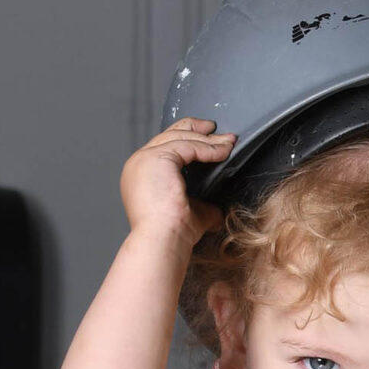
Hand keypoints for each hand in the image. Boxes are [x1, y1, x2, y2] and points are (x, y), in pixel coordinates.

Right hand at [119, 118, 233, 245]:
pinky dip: (207, 148)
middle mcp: (139, 162)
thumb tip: (217, 207)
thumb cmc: (174, 233)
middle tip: (217, 129)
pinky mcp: (156, 158)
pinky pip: (187, 146)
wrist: (164, 240)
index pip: (165, 147)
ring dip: (207, 139)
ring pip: (179, 138)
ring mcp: (145, 158)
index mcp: (143, 173)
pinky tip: (223, 151)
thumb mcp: (192, 212)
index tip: (210, 139)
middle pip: (169, 134)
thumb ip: (202, 204)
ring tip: (228, 141)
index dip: (188, 138)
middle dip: (196, 129)